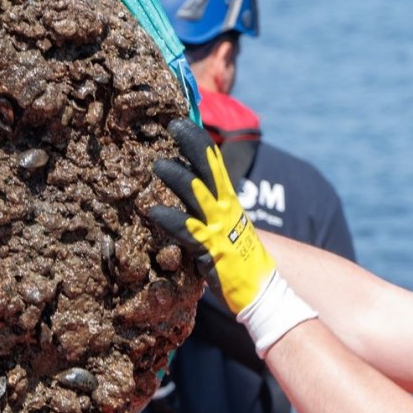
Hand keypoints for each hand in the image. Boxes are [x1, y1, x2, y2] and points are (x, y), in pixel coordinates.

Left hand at [149, 118, 314, 353]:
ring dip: (177, 177)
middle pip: (209, 168)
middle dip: (192, 144)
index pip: (214, 163)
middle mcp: (225, 209)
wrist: (261, 291)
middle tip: (173, 125)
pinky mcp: (211, 251)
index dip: (198, 141)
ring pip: (197, 194)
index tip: (181, 121)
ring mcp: (219, 228)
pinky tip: (152, 211)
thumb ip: (205, 209)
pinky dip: (170, 220)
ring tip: (157, 165)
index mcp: (228, 201)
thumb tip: (185, 193)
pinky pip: (188, 232)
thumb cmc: (236, 259)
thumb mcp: (223, 227)